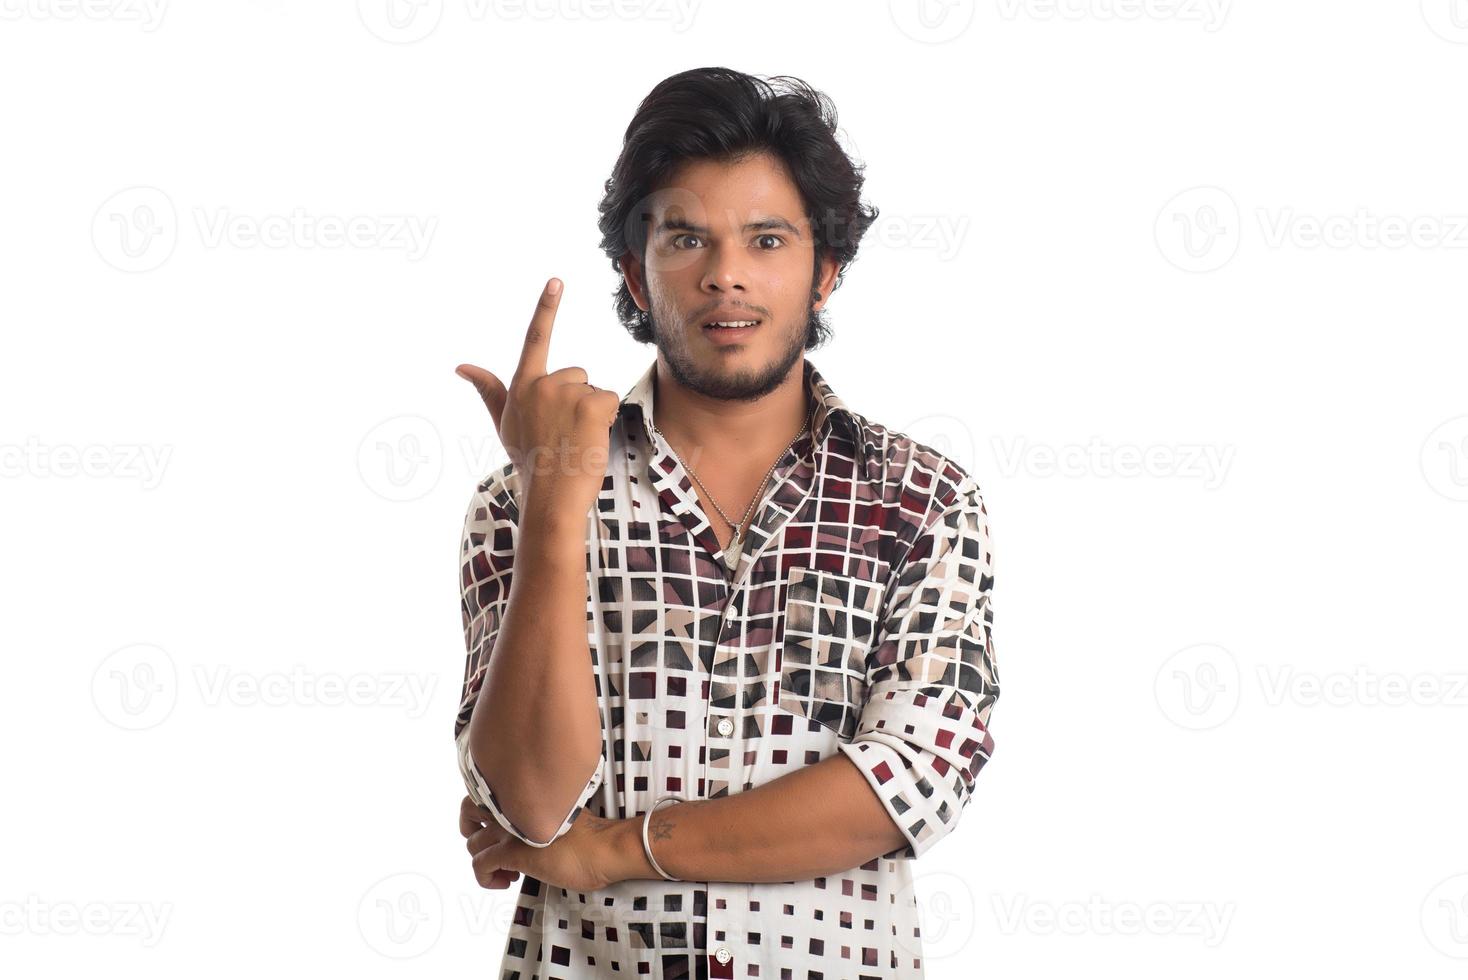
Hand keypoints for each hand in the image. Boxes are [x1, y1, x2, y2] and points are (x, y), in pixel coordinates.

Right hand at [455, 278, 621, 520]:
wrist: (549, 496)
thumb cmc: (529, 461)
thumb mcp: (504, 423)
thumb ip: (488, 389)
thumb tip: (461, 366)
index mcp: (522, 386)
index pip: (535, 339)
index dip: (546, 308)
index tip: (556, 281)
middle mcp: (543, 383)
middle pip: (576, 375)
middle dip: (577, 400)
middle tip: (564, 433)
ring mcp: (568, 392)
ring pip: (594, 390)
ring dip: (591, 413)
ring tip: (575, 439)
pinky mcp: (592, 403)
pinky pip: (610, 401)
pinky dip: (606, 420)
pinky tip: (590, 439)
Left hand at [459, 794, 627, 892]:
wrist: (603, 849)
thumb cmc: (590, 837)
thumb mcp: (556, 819)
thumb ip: (535, 818)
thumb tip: (523, 833)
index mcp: (524, 796)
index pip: (486, 793)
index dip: (485, 815)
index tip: (499, 833)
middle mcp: (512, 807)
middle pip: (467, 811)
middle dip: (472, 833)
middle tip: (490, 850)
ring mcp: (510, 829)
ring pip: (472, 844)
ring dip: (484, 862)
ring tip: (509, 873)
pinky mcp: (512, 852)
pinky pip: (479, 866)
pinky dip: (487, 879)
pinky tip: (508, 882)